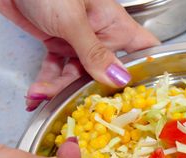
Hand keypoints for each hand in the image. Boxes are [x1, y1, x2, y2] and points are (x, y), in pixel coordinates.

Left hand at [0, 0, 159, 110]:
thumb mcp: (72, 19)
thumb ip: (94, 52)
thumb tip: (119, 79)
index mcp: (114, 24)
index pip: (144, 49)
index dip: (149, 70)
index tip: (146, 97)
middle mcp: (100, 35)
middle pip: (105, 73)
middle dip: (92, 92)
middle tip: (82, 109)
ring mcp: (78, 41)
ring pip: (76, 75)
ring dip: (59, 90)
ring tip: (43, 97)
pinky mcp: (57, 43)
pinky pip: (56, 70)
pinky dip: (45, 82)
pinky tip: (37, 94)